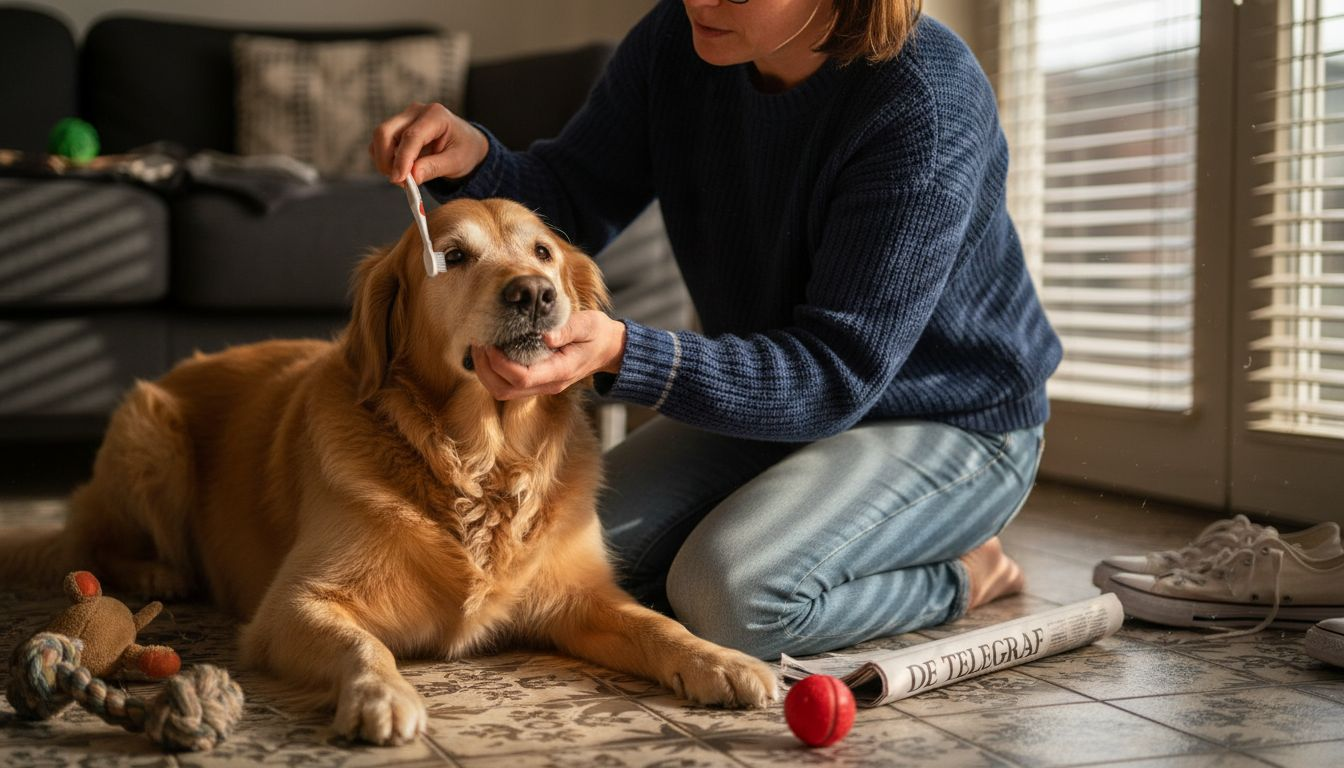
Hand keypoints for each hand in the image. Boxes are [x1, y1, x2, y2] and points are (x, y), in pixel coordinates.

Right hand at [368, 102, 488, 183]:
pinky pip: (379, 144)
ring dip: (384, 162)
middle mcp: (416, 111)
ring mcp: (404, 118)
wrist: (466, 144)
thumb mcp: (456, 162)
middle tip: (400, 182)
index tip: (399, 180)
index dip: (403, 159)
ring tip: (404, 179)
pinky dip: (384, 160)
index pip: (411, 136)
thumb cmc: (464, 150)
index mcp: (435, 115)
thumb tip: (412, 176)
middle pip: (385, 132)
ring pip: (379, 138)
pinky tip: (401, 170)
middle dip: (386, 160)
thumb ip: (434, 168)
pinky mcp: (396, 128)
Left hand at [473, 311, 626, 399]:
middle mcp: (548, 384)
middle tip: (478, 342)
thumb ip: (567, 330)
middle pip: (504, 390)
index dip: (500, 363)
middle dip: (485, 368)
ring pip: (502, 390)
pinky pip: (507, 384)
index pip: (521, 377)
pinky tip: (490, 350)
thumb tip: (545, 335)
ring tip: (480, 346)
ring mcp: (541, 385)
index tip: (490, 342)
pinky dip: (492, 370)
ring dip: (485, 371)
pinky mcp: (536, 381)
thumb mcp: (588, 325)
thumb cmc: (597, 334)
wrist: (608, 349)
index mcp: (560, 371)